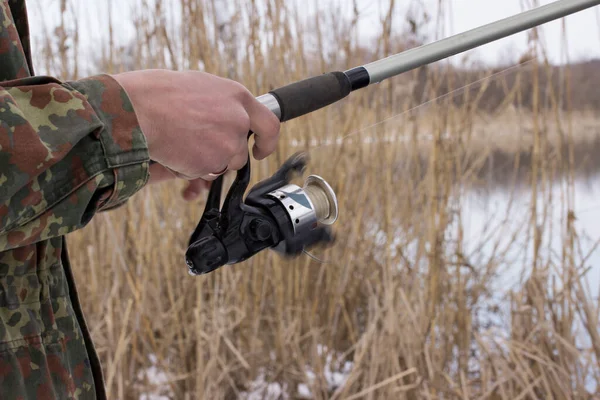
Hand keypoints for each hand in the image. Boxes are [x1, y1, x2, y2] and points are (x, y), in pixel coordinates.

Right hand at [111, 69, 280, 199]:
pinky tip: (175, 152)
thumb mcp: (202, 87)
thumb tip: (229, 119)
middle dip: (223, 157)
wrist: (139, 109)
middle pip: (240, 153)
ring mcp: (227, 143)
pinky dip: (189, 169)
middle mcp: (238, 121)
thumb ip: (223, 105)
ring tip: (181, 143)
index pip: (270, 124)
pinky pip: (203, 174)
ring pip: (222, 165)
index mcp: (238, 97)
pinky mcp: (212, 163)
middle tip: (199, 147)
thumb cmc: (162, 94)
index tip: (260, 151)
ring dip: (205, 162)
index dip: (267, 142)